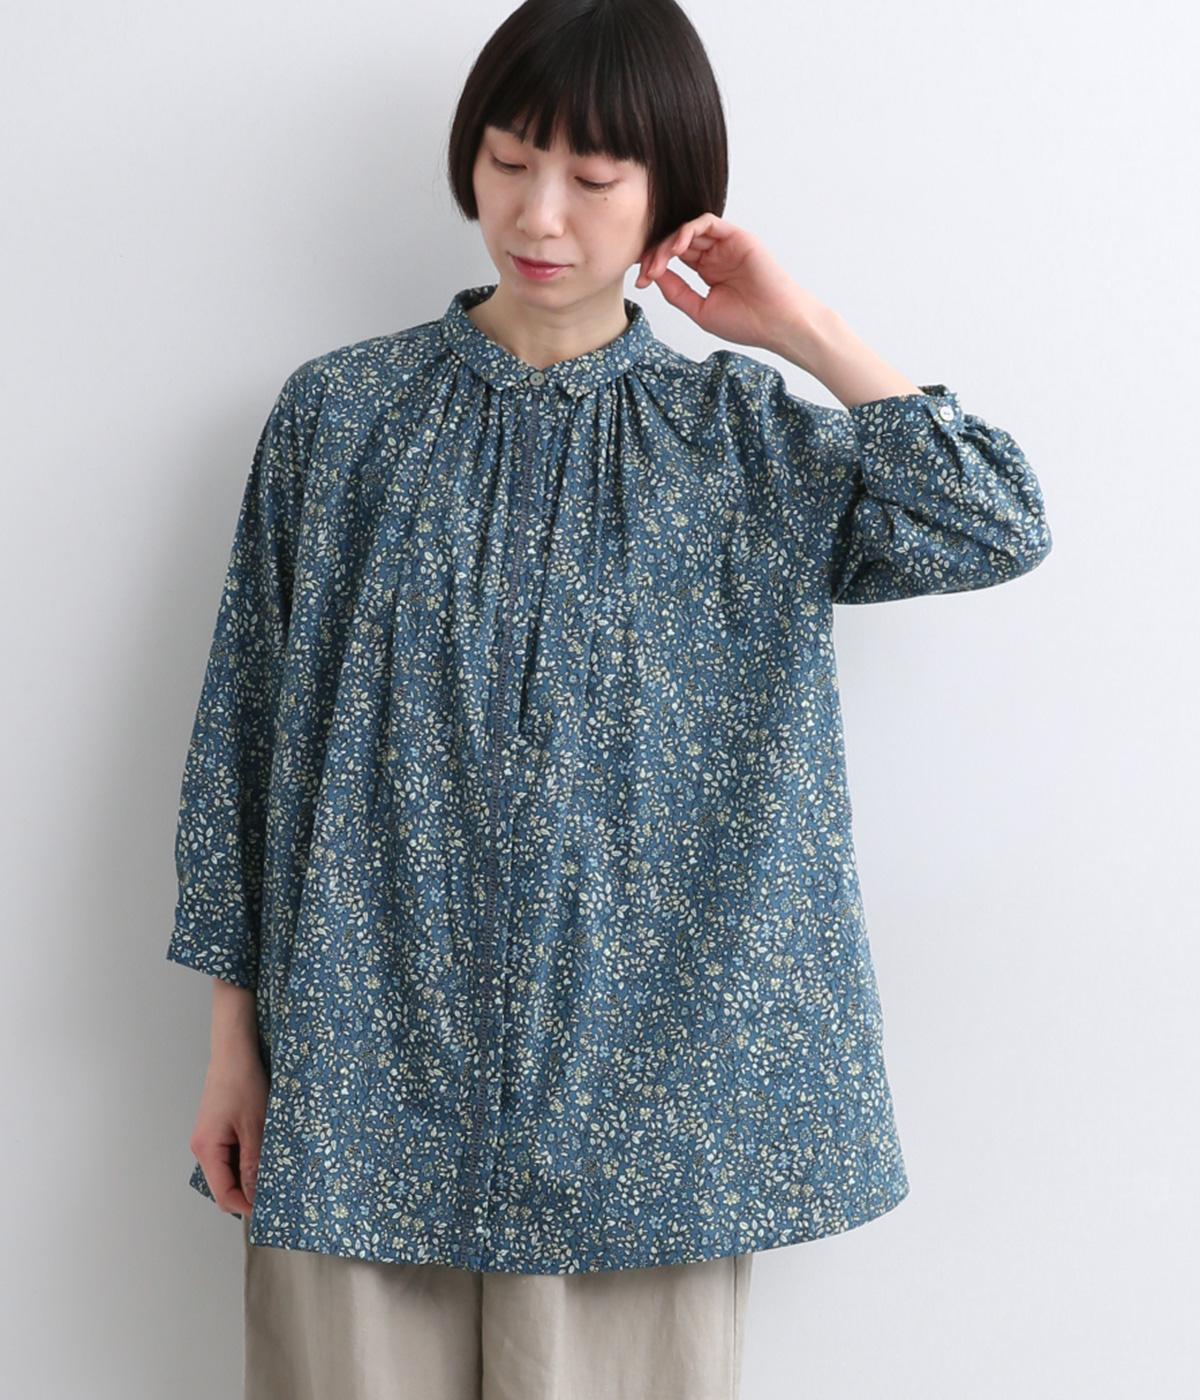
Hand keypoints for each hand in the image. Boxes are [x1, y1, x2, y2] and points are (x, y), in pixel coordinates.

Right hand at [189, 1037, 267, 1214]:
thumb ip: (254, 1164)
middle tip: (277, 1188)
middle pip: (225, 1184)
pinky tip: (266, 1149)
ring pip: (230, 1169)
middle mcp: (203, 1147)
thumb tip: (254, 1196)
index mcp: (206, 1150)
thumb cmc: (241, 1082)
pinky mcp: (218, 1129)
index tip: (270, 1208)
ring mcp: (210, 1138)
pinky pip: (232, 1153)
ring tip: (274, 1166)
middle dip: (249, 1190)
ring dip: (250, 1172)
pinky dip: (248, 1156)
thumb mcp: (255, 1126)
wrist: (234, 1051)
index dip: (246, 1206)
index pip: (224, 1194)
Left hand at [634, 213, 840, 360]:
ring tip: (659, 261)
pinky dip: (688, 230)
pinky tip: (677, 247)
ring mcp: (726, 244)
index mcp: (707, 271)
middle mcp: (715, 254)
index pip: (674, 258)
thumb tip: (653, 275)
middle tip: (646, 272)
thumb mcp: (700, 310)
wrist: (777, 324)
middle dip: (656, 254)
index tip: (640, 282)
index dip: (654, 266)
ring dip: (669, 243)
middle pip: (677, 242)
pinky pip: (707, 222)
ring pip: (688, 230)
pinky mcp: (737, 236)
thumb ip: (676, 291)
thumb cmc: (746, 323)